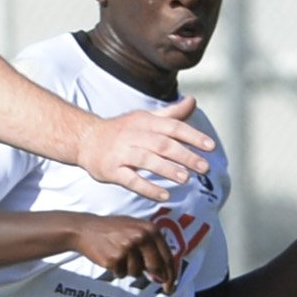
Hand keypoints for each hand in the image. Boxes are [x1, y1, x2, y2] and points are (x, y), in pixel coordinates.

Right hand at [69, 214, 179, 292]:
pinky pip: (122, 274)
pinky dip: (117, 270)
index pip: (167, 256)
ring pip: (137, 273)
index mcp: (150, 229)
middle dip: (154, 276)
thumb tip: (163, 273)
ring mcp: (128, 248)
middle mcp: (141, 237)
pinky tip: (111, 258)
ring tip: (120, 256)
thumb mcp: (136, 229)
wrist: (86, 229)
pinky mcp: (115, 258)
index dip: (171, 274)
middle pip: (155, 267)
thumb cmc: (114, 231)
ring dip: (129, 269)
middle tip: (156, 282)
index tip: (170, 286)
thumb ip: (152, 246)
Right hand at [79, 96, 212, 202]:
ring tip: (186, 179)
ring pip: (147, 160)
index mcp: (145, 122)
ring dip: (167, 170)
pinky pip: (131, 180)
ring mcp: (122, 153)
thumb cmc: (122, 130)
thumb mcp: (146, 118)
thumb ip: (171, 114)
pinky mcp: (112, 170)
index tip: (210, 147)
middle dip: (185, 156)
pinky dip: (148, 188)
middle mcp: (134, 135)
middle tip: (204, 167)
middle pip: (163, 144)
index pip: (173, 127)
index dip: (193, 136)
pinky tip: (164, 195)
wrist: (85, 139)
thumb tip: (193, 101)